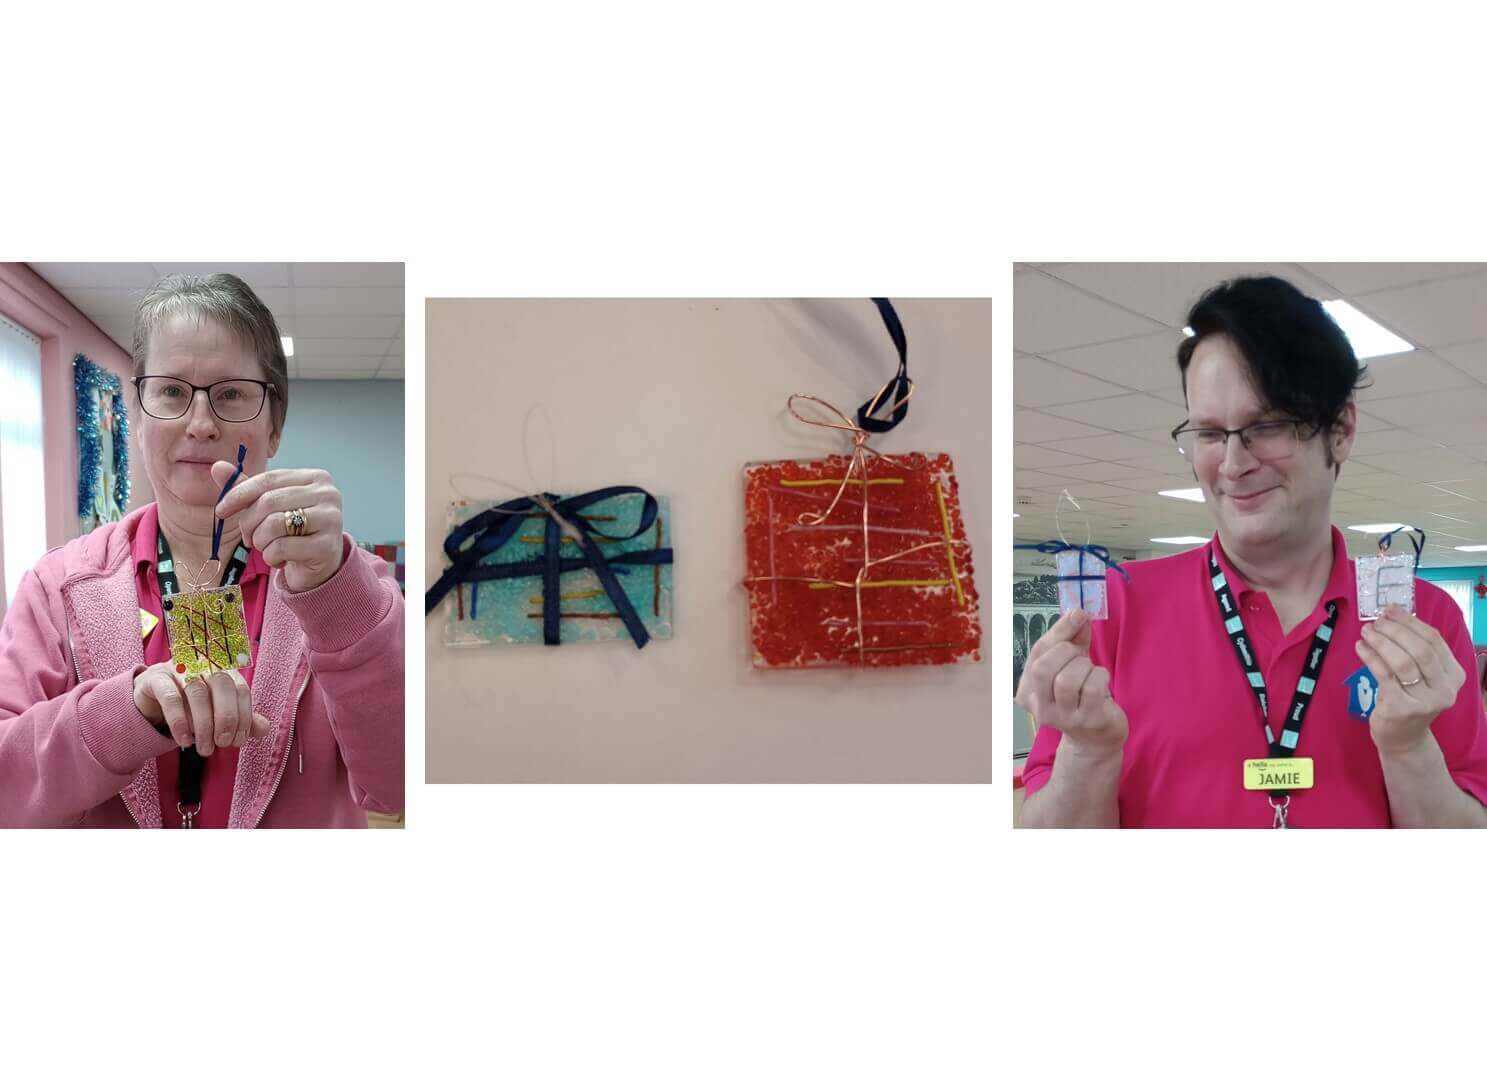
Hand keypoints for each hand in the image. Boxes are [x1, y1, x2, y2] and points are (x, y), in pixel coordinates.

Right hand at [133, 662, 272, 754]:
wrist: (150, 699)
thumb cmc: (190, 706)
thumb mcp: (216, 714)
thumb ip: (241, 720)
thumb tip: (265, 729)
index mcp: (223, 669)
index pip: (241, 688)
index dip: (244, 716)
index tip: (239, 742)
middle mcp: (203, 664)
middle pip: (222, 685)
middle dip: (226, 718)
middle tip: (223, 744)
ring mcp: (179, 668)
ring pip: (197, 692)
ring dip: (204, 725)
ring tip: (205, 750)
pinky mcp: (156, 678)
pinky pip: (170, 698)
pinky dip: (179, 722)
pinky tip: (184, 741)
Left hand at [213, 463, 344, 592]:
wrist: (321, 563)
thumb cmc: (293, 530)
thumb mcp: (270, 506)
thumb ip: (247, 487)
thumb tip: (217, 467)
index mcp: (316, 477)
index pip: (269, 479)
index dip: (239, 494)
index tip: (220, 510)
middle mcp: (328, 494)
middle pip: (269, 502)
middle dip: (248, 523)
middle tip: (248, 538)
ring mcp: (331, 519)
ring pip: (273, 525)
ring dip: (260, 541)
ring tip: (267, 547)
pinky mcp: (327, 546)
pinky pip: (281, 547)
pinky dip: (271, 557)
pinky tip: (280, 559)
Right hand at [1015, 609, 1127, 758]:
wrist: (1096, 738)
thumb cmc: (1081, 694)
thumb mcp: (1072, 663)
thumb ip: (1072, 638)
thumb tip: (1077, 613)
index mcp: (1029, 690)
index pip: (1036, 655)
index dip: (1058, 631)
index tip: (1078, 614)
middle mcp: (1040, 707)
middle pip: (1043, 668)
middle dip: (1067, 651)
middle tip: (1080, 655)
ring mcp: (1063, 717)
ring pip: (1067, 679)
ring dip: (1084, 666)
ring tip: (1090, 671)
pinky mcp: (1088, 721)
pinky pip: (1091, 689)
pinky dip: (1099, 676)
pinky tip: (1101, 680)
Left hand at [1355, 606, 1465, 755]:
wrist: (1403, 737)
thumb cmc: (1410, 698)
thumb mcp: (1422, 676)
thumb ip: (1415, 650)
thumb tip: (1393, 615)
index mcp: (1454, 675)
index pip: (1435, 641)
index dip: (1411, 622)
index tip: (1390, 610)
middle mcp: (1445, 689)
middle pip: (1420, 650)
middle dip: (1396, 631)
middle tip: (1375, 622)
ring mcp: (1425, 701)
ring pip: (1402, 662)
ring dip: (1381, 642)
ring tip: (1366, 632)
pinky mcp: (1402, 708)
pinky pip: (1384, 675)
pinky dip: (1370, 657)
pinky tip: (1360, 648)